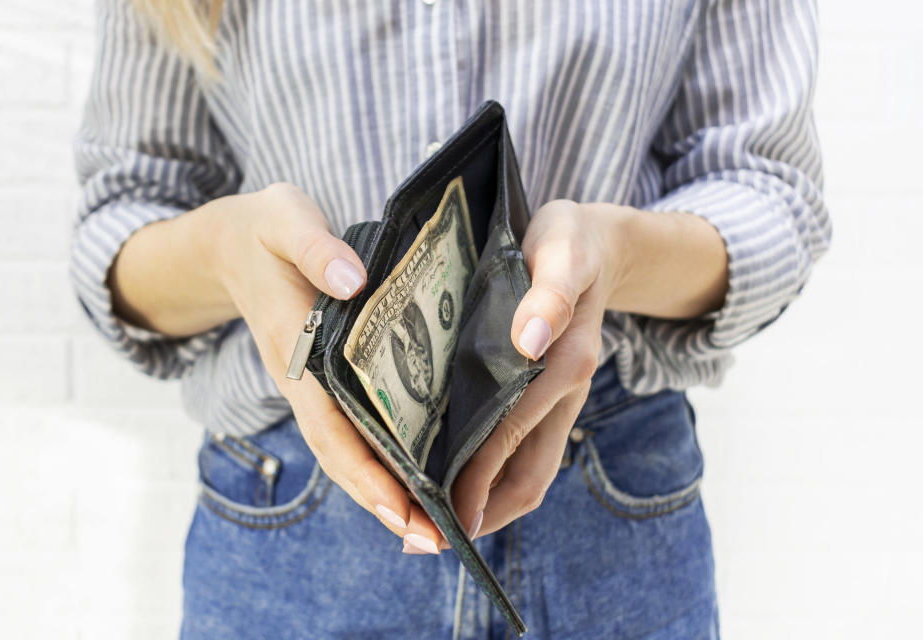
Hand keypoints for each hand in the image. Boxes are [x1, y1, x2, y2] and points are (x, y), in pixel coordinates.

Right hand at [212, 183, 444, 552]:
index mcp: (294, 345)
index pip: (330, 420)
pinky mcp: (321, 380)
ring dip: (383, 493)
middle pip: (340, 453)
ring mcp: (308, 385)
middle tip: (435, 541)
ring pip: (344, 451)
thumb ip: (315, 248)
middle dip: (383, 501)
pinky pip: (349, 430)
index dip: (366, 469)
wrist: (231, 244)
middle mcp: (301, 378)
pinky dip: (377, 462)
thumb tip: (353, 283)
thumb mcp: (284, 218)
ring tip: (431, 530)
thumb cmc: (265, 230)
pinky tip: (412, 481)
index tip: (405, 508)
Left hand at [450, 199, 632, 540]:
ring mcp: (556, 400)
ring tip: (430, 522)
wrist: (600, 243)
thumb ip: (550, 294)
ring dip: (485, 504)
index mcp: (563, 366)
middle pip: (526, 477)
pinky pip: (523, 450)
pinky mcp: (546, 395)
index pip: (509, 439)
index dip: (474, 484)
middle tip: (422, 539)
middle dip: (478, 514)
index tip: (436, 517)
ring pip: (526, 472)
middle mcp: (562, 393)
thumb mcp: (562, 252)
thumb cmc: (570, 244)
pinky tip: (454, 478)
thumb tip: (528, 342)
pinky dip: (492, 475)